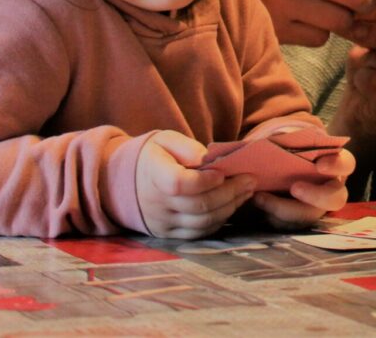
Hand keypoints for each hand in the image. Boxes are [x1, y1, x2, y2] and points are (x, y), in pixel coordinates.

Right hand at [135, 131, 254, 239]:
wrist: (124, 182)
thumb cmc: (154, 156)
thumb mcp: (166, 140)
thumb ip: (187, 147)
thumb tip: (209, 159)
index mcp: (153, 175)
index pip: (180, 184)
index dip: (205, 181)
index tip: (222, 173)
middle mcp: (156, 203)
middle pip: (199, 205)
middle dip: (231, 192)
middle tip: (251, 180)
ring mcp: (162, 222)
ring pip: (202, 221)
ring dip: (230, 207)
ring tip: (247, 191)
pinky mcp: (168, 234)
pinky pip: (198, 233)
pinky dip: (219, 221)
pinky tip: (232, 205)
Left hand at [250, 148, 354, 230]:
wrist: (279, 170)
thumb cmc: (291, 153)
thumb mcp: (291, 144)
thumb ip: (288, 143)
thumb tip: (270, 142)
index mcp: (336, 165)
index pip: (346, 164)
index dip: (336, 165)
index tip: (320, 165)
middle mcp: (333, 189)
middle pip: (336, 199)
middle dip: (316, 196)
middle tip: (294, 188)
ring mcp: (318, 209)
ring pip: (310, 217)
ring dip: (285, 209)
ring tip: (260, 197)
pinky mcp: (300, 222)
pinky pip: (291, 226)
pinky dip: (273, 217)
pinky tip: (259, 204)